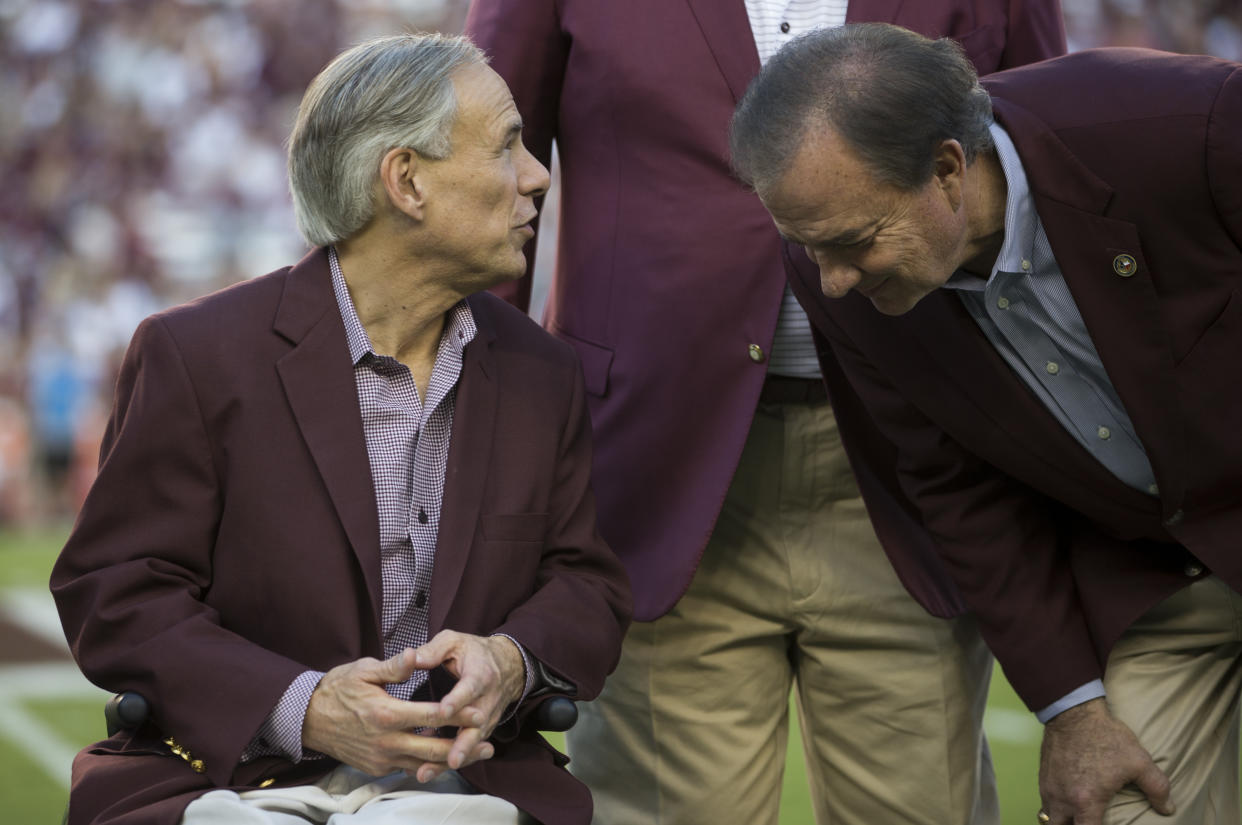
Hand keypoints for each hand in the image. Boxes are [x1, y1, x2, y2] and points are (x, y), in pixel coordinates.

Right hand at [301, 649, 492, 780]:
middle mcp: (386, 741)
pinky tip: (445, 759)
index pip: (431, 716)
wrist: (307, 719)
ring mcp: (381, 758)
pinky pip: (408, 768)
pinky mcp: (377, 767)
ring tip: (476, 754)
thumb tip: (416, 654)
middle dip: (463, 747)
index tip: (480, 712)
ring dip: (451, 760)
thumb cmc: (337, 689)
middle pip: (434, 749)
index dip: (458, 715)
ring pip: (424, 764)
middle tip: (490, 744)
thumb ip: (393, 666)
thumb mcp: (363, 670)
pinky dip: (428, 765)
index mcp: (386, 713)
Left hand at [414, 630, 526, 774]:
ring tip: (429, 771)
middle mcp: (488, 698)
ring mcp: (488, 717)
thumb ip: (433, 650)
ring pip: (474, 741)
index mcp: (480, 673)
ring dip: (455, 758)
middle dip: (464, 744)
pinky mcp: (483, 729)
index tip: (442, 711)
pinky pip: (470, 747)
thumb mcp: (454, 641)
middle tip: (450, 759)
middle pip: (478, 724)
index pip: (471, 688)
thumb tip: (410, 658)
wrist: (507, 664)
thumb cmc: (474, 652)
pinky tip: (428, 769)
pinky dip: (451, 759)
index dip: (458, 700)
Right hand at [1039, 698, 1173, 823]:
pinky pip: (1044, 800)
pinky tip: (1067, 798)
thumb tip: (1168, 809)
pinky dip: (1054, 806)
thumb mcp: (1138, 761)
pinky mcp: (1043, 776)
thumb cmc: (1105, 736)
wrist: (1073, 711)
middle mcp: (1062, 798)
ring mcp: (1049, 787)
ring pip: (1047, 817)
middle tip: (1086, 823)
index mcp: (1086, 800)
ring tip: (1075, 817)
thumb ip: (1157, 788)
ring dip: (1061, 821)